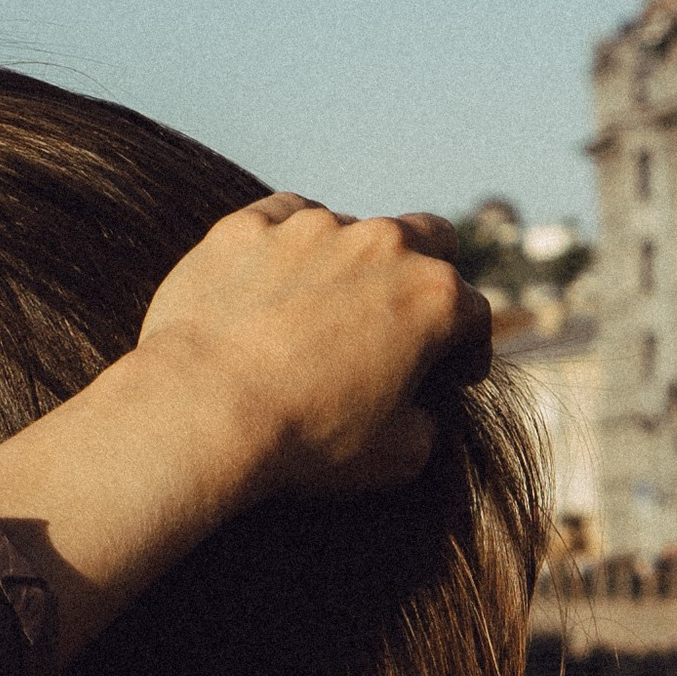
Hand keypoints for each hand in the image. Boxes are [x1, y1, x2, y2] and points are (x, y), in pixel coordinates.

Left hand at [134, 196, 488, 501]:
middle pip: (430, 238)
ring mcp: (314, 227)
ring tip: (318, 312)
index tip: (451, 374)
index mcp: (434, 299)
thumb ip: (426, 423)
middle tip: (404, 316)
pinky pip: (283, 218)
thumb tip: (419, 412)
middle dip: (428, 272)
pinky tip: (272, 282)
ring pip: (351, 228)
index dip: (467, 347)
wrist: (203, 413)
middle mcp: (383, 245)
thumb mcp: (396, 457)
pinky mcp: (250, 225)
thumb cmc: (305, 442)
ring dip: (348, 263)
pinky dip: (288, 245)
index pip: (473, 312)